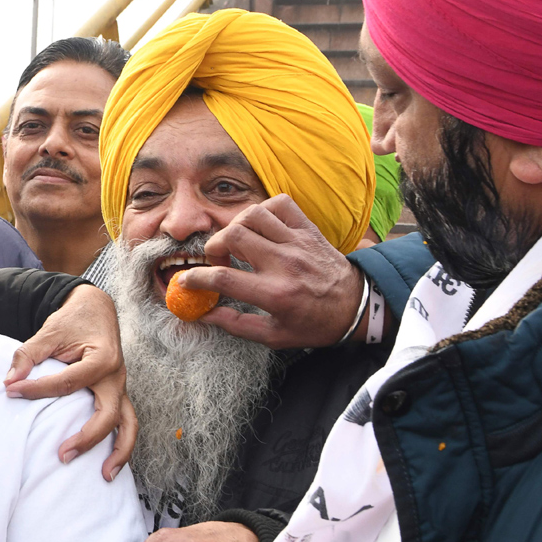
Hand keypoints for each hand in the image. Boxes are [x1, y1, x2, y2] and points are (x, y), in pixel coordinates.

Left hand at [3, 283, 135, 480]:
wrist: (96, 311)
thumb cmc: (73, 321)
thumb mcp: (49, 331)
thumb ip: (28, 355)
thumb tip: (10, 381)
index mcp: (101, 358)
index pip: (67, 382)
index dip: (37, 389)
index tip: (11, 391)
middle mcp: (116, 376)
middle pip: (108, 414)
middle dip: (87, 438)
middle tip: (62, 455)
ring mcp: (120, 388)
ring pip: (128, 424)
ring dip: (119, 452)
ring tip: (104, 476)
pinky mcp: (118, 396)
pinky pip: (126, 423)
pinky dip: (121, 444)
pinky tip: (109, 465)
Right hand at [179, 194, 366, 349]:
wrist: (356, 306)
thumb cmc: (313, 324)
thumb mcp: (273, 336)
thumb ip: (236, 324)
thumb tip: (204, 314)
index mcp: (274, 294)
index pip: (223, 278)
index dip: (196, 278)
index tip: (186, 281)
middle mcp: (284, 264)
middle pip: (234, 236)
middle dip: (214, 246)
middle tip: (218, 261)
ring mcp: (297, 243)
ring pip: (253, 215)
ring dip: (235, 226)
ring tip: (236, 242)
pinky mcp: (308, 230)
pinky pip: (280, 204)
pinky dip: (264, 210)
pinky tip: (260, 227)